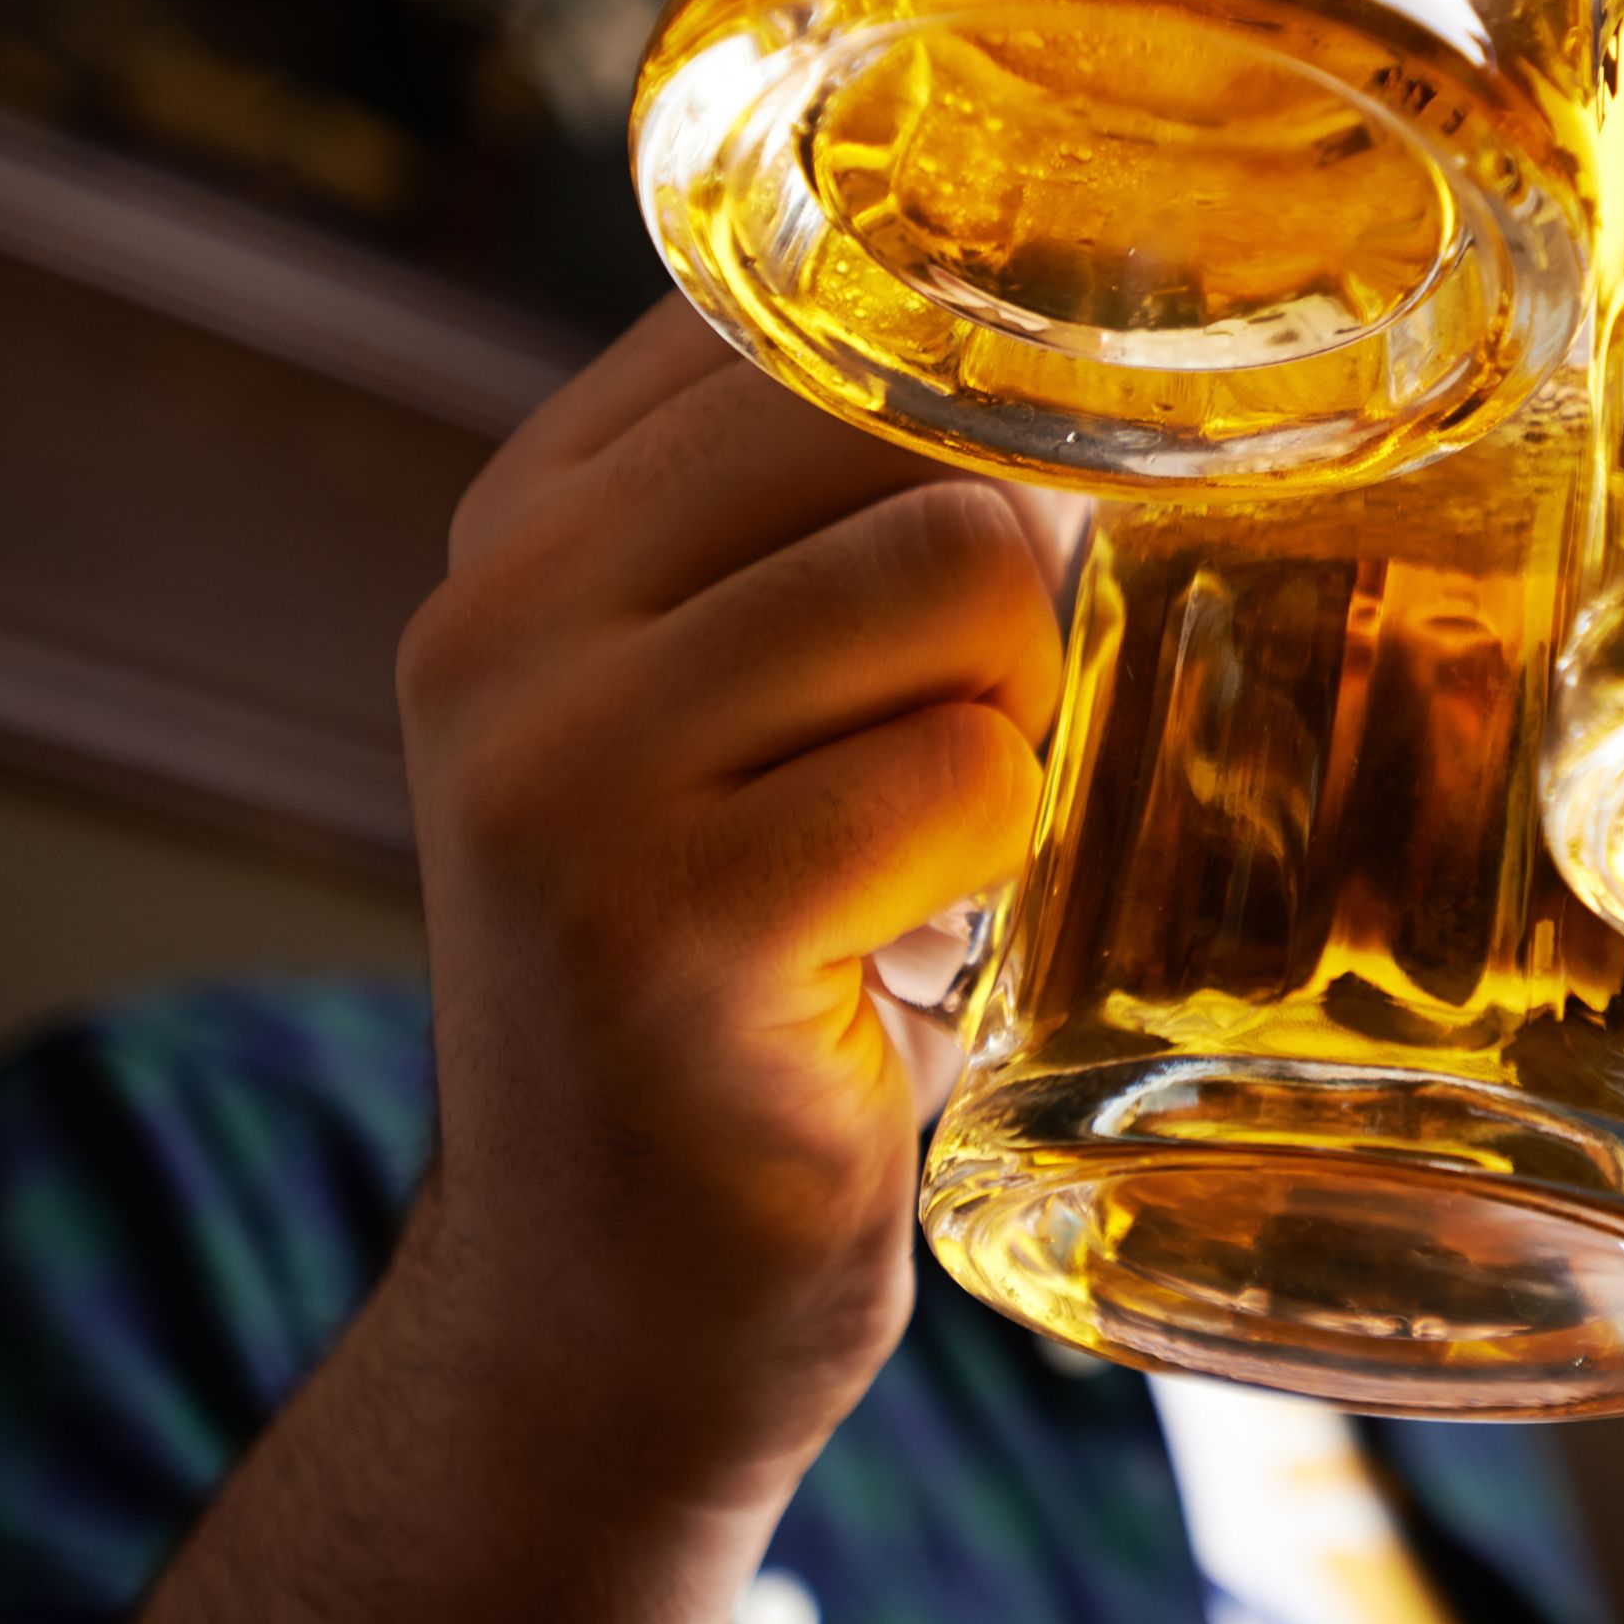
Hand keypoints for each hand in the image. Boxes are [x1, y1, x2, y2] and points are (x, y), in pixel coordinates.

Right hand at [399, 300, 1060, 1481]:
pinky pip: (966, 774)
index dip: (983, 407)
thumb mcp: (747, 699)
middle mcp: (501, 613)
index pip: (819, 312)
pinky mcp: (652, 923)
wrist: (605, 1311)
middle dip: (1017, 577)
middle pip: (909, 424)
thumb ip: (844, 515)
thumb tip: (1122, 348)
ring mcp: (554, 767)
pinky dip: (1000, 864)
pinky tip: (905, 954)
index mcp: (527, 523)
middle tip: (967, 747)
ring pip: (960, 571)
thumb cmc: (755, 973)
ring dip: (1020, 721)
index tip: (1014, 541)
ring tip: (930, 849)